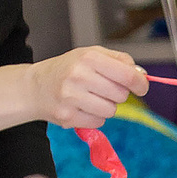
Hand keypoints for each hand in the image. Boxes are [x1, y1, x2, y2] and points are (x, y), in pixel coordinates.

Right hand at [27, 46, 149, 129]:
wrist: (34, 87)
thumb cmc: (68, 69)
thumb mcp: (91, 55)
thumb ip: (120, 61)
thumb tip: (141, 76)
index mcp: (88, 58)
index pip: (128, 76)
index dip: (140, 84)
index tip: (141, 87)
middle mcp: (78, 76)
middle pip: (121, 95)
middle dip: (118, 94)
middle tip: (102, 88)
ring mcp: (71, 97)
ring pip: (111, 111)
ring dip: (106, 106)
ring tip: (89, 97)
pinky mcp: (67, 116)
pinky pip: (98, 122)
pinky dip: (94, 117)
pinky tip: (81, 107)